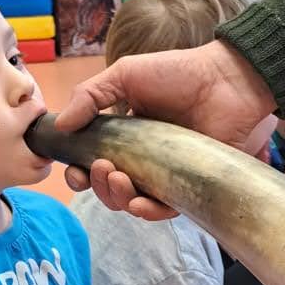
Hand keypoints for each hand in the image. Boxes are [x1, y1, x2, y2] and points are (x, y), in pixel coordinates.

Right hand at [57, 40, 274, 219]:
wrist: (225, 81)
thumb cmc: (178, 73)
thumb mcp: (125, 75)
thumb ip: (90, 96)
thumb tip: (59, 128)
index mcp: (123, 135)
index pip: (92, 163)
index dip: (78, 172)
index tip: (74, 170)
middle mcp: (141, 158)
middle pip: (108, 187)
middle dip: (97, 185)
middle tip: (102, 168)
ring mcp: (165, 173)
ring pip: (131, 202)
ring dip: (116, 198)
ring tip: (118, 178)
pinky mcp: (189, 185)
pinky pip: (163, 210)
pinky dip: (147, 211)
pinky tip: (138, 202)